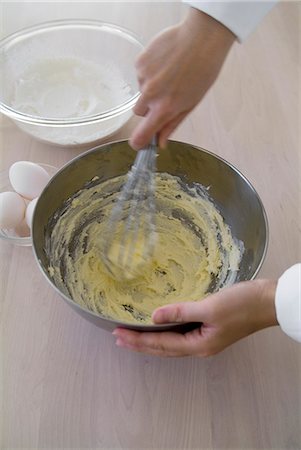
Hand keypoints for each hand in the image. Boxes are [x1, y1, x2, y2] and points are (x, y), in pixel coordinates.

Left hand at [113, 280, 277, 356]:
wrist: (268, 302)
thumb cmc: (242, 305)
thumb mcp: (209, 307)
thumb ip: (181, 312)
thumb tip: (154, 317)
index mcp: (199, 345)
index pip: (161, 344)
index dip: (138, 340)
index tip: (118, 335)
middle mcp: (200, 347)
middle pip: (163, 348)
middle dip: (140, 343)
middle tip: (118, 338)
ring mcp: (205, 339)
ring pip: (171, 343)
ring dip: (151, 340)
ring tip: (132, 336)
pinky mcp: (209, 329)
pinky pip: (180, 335)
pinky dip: (165, 333)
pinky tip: (159, 327)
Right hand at [130, 8, 234, 149]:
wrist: (202, 38)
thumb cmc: (203, 71)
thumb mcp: (191, 103)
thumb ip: (172, 124)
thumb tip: (161, 142)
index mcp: (165, 108)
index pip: (143, 133)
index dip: (138, 141)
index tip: (137, 144)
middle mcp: (151, 95)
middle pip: (139, 111)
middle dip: (148, 107)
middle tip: (166, 95)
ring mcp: (143, 77)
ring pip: (141, 91)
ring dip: (151, 87)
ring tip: (169, 73)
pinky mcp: (140, 62)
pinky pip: (140, 73)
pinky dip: (149, 71)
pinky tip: (164, 63)